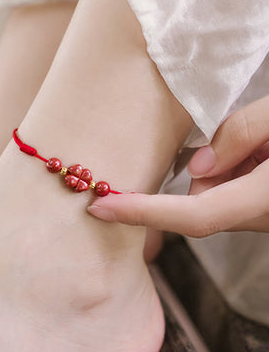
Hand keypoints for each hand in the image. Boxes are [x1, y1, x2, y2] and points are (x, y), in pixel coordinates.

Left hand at [87, 96, 268, 236]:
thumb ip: (241, 133)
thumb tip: (197, 167)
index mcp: (264, 198)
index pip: (193, 215)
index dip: (142, 213)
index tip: (100, 206)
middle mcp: (259, 217)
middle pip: (198, 204)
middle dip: (193, 171)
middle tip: (224, 135)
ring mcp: (259, 217)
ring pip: (210, 197)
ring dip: (214, 169)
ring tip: (255, 140)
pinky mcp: (259, 211)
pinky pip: (224, 194)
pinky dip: (224, 173)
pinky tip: (253, 151)